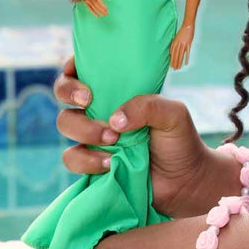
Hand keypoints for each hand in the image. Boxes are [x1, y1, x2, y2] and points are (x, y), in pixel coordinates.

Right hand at [53, 55, 216, 217]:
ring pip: (65, 124)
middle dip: (69, 93)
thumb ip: (147, 107)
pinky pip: (72, 158)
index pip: (86, 68)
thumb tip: (114, 120)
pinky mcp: (90, 163)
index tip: (82, 72)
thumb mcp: (173, 114)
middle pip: (64, 93)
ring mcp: (93, 136)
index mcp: (119, 91)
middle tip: (88, 101)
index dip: (74, 65)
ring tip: (113, 140)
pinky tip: (111, 164)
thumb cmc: (180, 141)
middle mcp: (101, 110)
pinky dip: (87, 160)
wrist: (184, 182)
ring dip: (84, 130)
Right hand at [81, 0, 109, 16]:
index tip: (107, 10)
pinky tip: (97, 16)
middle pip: (97, 6)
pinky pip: (90, 8)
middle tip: (107, 14)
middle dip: (102, 10)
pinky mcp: (85, 3)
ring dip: (99, 12)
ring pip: (94, 8)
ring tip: (104, 15)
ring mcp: (88, 1)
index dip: (103, 6)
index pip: (100, 2)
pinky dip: (93, 13)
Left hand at [169, 24, 194, 69]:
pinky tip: (186, 63)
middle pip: (176, 55)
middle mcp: (178, 44)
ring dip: (179, 62)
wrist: (187, 25)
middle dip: (175, 62)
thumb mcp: (176, 37)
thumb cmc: (182, 31)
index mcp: (174, 42)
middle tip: (174, 68)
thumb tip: (171, 51)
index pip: (172, 53)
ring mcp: (183, 44)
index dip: (172, 60)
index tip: (171, 65)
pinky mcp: (188, 44)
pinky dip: (186, 58)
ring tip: (178, 67)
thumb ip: (174, 44)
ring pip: (180, 55)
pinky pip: (187, 52)